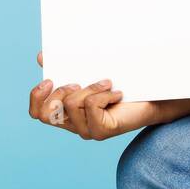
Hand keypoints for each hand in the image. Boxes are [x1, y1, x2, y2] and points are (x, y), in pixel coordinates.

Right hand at [29, 51, 169, 139]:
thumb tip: (41, 56)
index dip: (36, 96)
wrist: (153, 99)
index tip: (49, 79)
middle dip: (59, 92)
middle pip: (46, 113)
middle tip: (77, 83)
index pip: (37, 113)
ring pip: (71, 104)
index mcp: (67, 112)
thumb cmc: (122, 85)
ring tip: (107, 84)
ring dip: (90, 88)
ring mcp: (87, 131)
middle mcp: (73, 124)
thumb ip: (67, 67)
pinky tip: (117, 94)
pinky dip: (103, 94)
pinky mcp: (101, 132)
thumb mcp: (91, 74)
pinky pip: (91, 106)